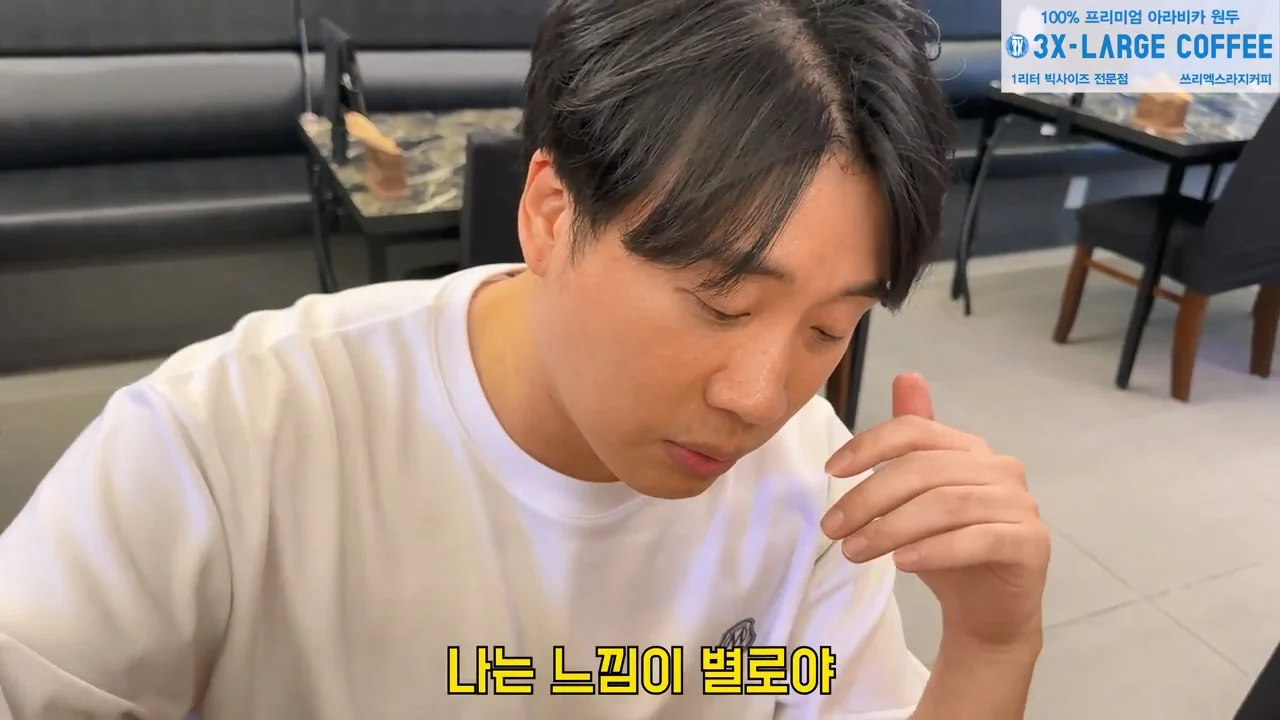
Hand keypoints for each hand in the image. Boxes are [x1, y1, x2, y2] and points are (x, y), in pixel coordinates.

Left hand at [820, 373, 1049, 649]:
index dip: (869, 446)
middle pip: (923, 470)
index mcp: (970, 449)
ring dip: (890, 529)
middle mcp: (1000, 468)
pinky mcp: (1030, 543)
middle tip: (832, 528)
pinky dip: (934, 551)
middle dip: (869, 498)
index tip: (830, 472)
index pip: (915, 431)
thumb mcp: (918, 494)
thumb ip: (911, 442)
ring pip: (945, 505)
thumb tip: (907, 376)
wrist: (987, 609)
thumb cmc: (947, 547)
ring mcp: (1020, 504)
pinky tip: (902, 564)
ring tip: (853, 552)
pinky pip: (976, 540)